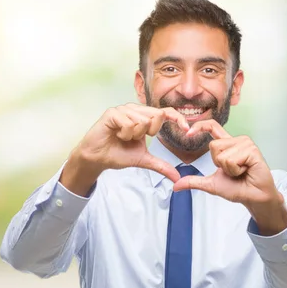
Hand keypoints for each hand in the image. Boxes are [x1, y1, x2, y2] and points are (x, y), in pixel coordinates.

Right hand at [60, 103, 189, 195]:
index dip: (178, 118)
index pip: (166, 113)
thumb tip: (178, 178)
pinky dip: (125, 133)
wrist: (98, 159)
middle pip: (157, 116)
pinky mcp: (113, 112)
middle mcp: (136, 110)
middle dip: (149, 132)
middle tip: (135, 139)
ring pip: (143, 120)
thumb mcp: (144, 160)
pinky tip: (116, 135)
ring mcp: (124, 109)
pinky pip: (129, 122)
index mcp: (145, 117)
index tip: (187, 129)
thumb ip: (161, 166)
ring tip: (123, 137)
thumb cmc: (119, 154)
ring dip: (134, 135)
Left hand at [173, 120, 286, 234]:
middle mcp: (237, 141)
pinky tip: (246, 171)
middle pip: (214, 146)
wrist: (253, 198)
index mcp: (228, 144)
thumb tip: (176, 185)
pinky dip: (236, 170)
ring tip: (241, 172)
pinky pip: (232, 159)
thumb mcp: (211, 184)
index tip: (188, 133)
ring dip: (229, 169)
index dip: (200, 126)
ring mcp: (246, 144)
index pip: (212, 127)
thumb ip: (194, 181)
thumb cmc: (238, 189)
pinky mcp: (252, 150)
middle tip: (234, 171)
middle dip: (219, 164)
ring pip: (222, 154)